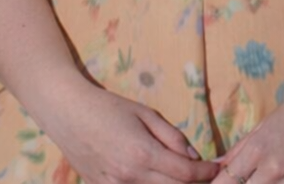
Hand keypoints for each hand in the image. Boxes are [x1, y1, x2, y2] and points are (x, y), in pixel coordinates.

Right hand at [38, 82, 217, 183]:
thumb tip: (195, 158)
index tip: (217, 168)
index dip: (207, 173)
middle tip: (206, 176)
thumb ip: (173, 137)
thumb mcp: (147, 114)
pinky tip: (157, 179)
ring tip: (181, 176)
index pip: (186, 174)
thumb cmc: (109, 108)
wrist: (66, 113)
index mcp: (143, 153)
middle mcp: (129, 176)